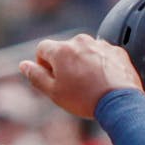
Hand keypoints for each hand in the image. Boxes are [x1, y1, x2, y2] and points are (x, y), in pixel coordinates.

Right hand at [19, 34, 142, 118]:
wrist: (120, 103)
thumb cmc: (85, 99)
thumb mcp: (54, 92)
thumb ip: (36, 76)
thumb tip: (24, 65)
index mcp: (62, 50)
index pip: (43, 49)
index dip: (43, 64)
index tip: (53, 78)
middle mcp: (81, 41)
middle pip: (65, 49)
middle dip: (65, 64)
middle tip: (73, 85)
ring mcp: (101, 45)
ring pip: (86, 52)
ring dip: (84, 63)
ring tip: (91, 85)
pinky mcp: (117, 52)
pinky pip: (104, 55)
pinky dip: (102, 65)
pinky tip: (105, 82)